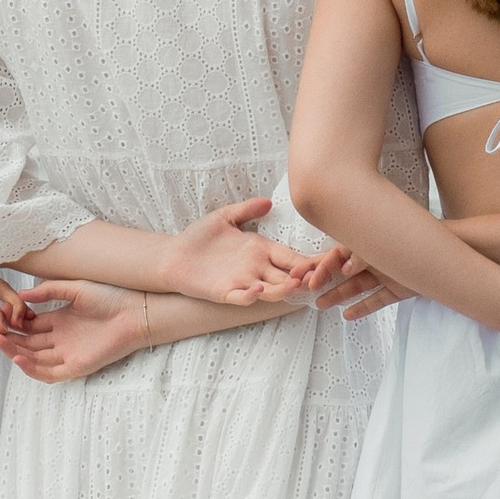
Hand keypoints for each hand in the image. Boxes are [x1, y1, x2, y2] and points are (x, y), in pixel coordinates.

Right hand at [5, 278, 151, 382]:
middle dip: (5, 338)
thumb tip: (22, 295)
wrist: (134, 312)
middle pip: (26, 343)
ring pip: (33, 357)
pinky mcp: (76, 366)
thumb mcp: (75, 289)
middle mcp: (61, 339)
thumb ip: (49, 292)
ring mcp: (68, 354)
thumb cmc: (110, 297)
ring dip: (14, 351)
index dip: (11, 322)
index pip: (29, 326)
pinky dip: (33, 367)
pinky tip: (19, 357)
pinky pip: (50, 372)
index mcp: (60, 321)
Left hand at [168, 198, 314, 308]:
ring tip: (294, 284)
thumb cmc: (199, 237)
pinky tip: (257, 287)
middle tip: (318, 277)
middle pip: (287, 276)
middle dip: (303, 278)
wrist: (173, 254)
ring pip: (271, 290)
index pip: (290, 257)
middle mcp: (255, 268)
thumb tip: (268, 201)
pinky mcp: (225, 292)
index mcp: (260, 250)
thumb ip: (247, 209)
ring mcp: (242, 281)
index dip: (307, 260)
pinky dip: (251, 295)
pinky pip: (242, 297)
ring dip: (283, 289)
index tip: (326, 260)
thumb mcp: (225, 217)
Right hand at [300, 242, 409, 320]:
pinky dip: (363, 307)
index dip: (321, 265)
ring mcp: (386, 273)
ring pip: (356, 286)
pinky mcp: (398, 289)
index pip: (338, 253)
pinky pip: (376, 300)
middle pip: (344, 270)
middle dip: (325, 280)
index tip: (305, 277)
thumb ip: (364, 253)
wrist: (453, 250)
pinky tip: (347, 315)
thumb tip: (346, 266)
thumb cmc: (418, 237)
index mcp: (369, 240)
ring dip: (339, 295)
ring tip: (321, 305)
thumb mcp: (386, 241)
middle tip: (306, 292)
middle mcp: (375, 256)